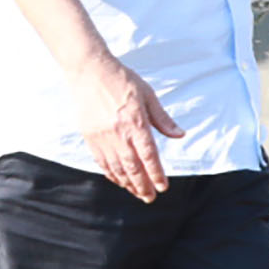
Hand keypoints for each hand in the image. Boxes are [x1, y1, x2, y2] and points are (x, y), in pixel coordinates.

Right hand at [68, 52, 181, 203]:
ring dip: (127, 184)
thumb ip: (162, 118)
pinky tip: (118, 180)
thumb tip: (179, 135)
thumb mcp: (147, 95)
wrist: (89, 70)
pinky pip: (101, 161)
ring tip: (136, 193)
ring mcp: (102, 136)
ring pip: (116, 168)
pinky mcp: (90, 136)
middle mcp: (118, 133)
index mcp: (135, 122)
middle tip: (150, 198)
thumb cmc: (121, 79)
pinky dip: (111, 174)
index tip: (163, 187)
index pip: (149, 155)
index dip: (156, 174)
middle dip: (142, 186)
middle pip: (132, 167)